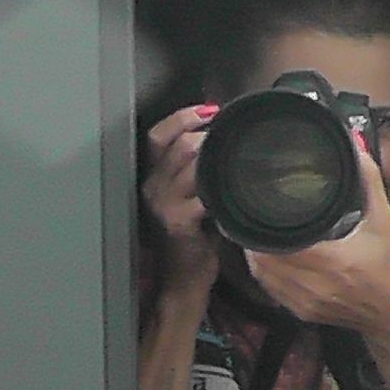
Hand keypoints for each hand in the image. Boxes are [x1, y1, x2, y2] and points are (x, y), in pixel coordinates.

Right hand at [142, 103, 220, 292]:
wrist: (182, 279)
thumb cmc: (192, 238)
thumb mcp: (189, 199)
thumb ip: (196, 172)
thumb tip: (221, 143)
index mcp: (153, 178)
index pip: (158, 135)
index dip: (182, 117)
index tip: (211, 109)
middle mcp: (152, 187)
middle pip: (178, 143)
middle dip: (208, 134)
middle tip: (232, 136)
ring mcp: (163, 204)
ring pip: (190, 162)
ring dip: (218, 155)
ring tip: (238, 157)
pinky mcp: (178, 221)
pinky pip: (202, 193)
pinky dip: (221, 185)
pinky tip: (236, 185)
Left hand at [243, 145, 389, 337]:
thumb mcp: (384, 222)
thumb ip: (368, 183)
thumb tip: (356, 149)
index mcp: (332, 261)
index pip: (277, 243)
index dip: (262, 226)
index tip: (260, 207)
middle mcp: (314, 284)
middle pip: (263, 259)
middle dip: (256, 237)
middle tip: (257, 216)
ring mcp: (304, 302)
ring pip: (262, 275)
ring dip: (257, 255)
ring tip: (261, 234)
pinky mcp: (301, 313)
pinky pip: (271, 290)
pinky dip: (266, 273)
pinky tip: (271, 259)